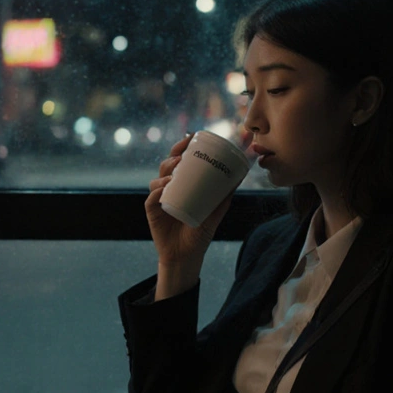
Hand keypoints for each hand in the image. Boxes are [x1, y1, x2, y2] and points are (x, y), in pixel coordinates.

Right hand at [146, 133, 234, 270]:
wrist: (186, 255)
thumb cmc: (199, 233)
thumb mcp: (216, 212)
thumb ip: (225, 196)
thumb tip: (241, 175)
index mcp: (181, 186)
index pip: (178, 162)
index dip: (181, 148)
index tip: (191, 137)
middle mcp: (167, 190)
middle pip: (166, 167)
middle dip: (173, 155)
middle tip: (184, 153)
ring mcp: (158, 200)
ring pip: (157, 180)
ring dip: (165, 172)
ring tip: (176, 170)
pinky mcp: (152, 213)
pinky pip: (151, 198)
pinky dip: (157, 191)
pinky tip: (164, 187)